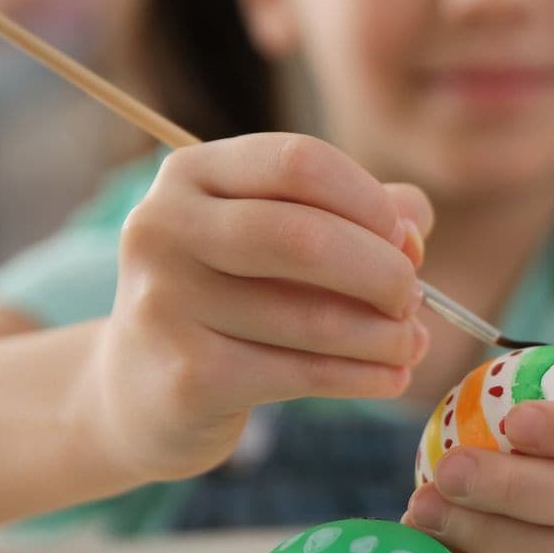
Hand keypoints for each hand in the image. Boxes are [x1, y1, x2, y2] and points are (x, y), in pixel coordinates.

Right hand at [84, 133, 432, 483]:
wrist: (138, 389)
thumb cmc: (230, 296)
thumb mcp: (278, 236)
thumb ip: (355, 216)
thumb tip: (415, 228)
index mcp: (192, 174)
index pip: (300, 163)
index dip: (369, 201)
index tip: (405, 239)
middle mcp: (165, 228)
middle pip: (307, 238)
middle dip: (384, 272)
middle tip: (413, 298)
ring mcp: (166, 304)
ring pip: (312, 317)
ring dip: (385, 336)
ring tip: (412, 343)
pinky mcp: (186, 378)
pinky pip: (303, 374)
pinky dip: (363, 377)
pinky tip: (391, 378)